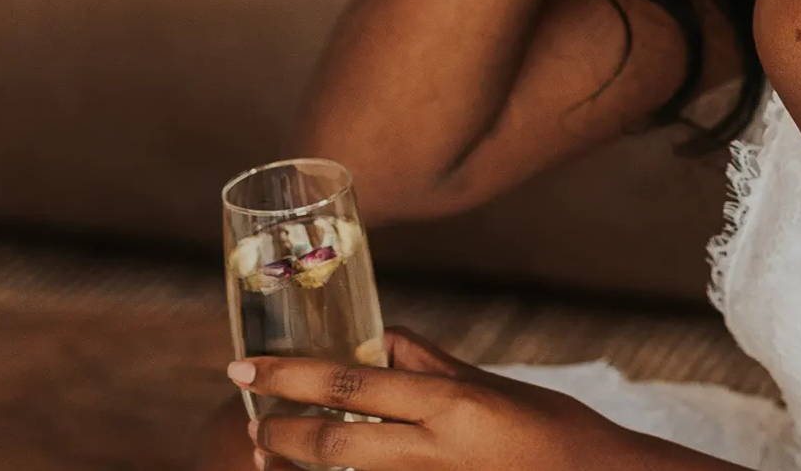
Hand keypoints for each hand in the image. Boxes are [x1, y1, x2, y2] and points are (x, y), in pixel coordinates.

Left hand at [235, 324, 637, 469]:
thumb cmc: (555, 433)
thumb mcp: (495, 388)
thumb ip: (434, 365)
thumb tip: (385, 341)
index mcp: (452, 403)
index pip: (354, 380)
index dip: (292, 374)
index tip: (245, 368)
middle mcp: (435, 452)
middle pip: (334, 443)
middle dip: (280, 433)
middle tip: (247, 420)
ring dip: (302, 468)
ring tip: (272, 451)